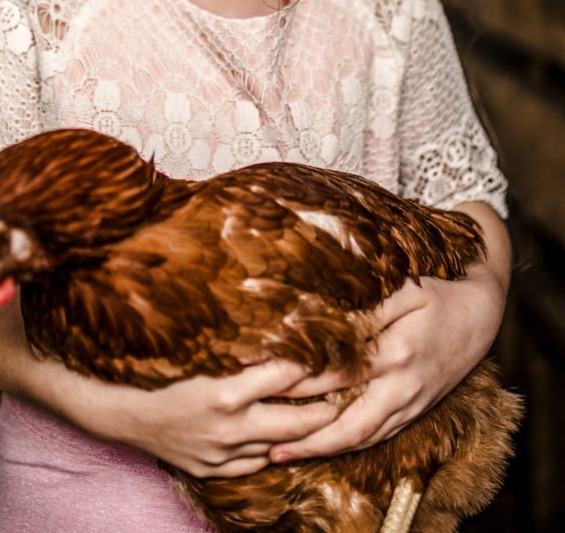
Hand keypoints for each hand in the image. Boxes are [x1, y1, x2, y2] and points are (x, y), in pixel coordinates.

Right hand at [94, 359, 344, 477]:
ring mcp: (223, 455)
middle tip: (348, 395)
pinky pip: (256, 465)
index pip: (286, 376)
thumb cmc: (165, 372)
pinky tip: (285, 438)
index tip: (337, 355)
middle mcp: (229, 427)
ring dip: (303, 432)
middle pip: (297, 422)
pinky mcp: (214, 472)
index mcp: (227, 393)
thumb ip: (244, 349)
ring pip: (280, 447)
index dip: (315, 364)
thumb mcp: (204, 354)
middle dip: (327, 408)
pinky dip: (272, 450)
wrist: (128, 413)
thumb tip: (282, 330)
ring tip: (326, 415)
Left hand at [268, 259, 506, 462]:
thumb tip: (324, 313)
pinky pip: (377, 437)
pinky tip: (319, 446)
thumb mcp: (406, 288)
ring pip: (362, 439)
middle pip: (347, 424)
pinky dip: (346, 446)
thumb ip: (367, 303)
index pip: (336, 375)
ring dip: (321, 450)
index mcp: (395, 355)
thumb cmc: (439, 294)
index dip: (296, 381)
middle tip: (263, 442)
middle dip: (304, 436)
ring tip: (280, 454)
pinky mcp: (415, 411)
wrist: (482, 315)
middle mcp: (402, 388)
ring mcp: (410, 404)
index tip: (260, 380)